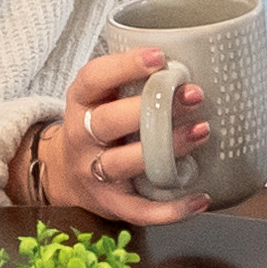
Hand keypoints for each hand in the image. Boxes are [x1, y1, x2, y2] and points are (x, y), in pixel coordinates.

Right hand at [30, 43, 215, 226]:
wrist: (65, 174)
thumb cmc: (98, 125)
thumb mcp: (101, 97)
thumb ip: (132, 81)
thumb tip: (190, 59)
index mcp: (81, 102)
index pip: (94, 79)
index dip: (124, 66)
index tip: (160, 57)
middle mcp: (81, 136)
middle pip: (108, 122)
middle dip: (152, 108)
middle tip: (193, 95)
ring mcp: (93, 172)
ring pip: (124, 163)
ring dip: (166, 149)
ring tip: (201, 133)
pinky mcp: (110, 203)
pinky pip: (139, 210)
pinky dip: (171, 209)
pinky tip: (200, 198)